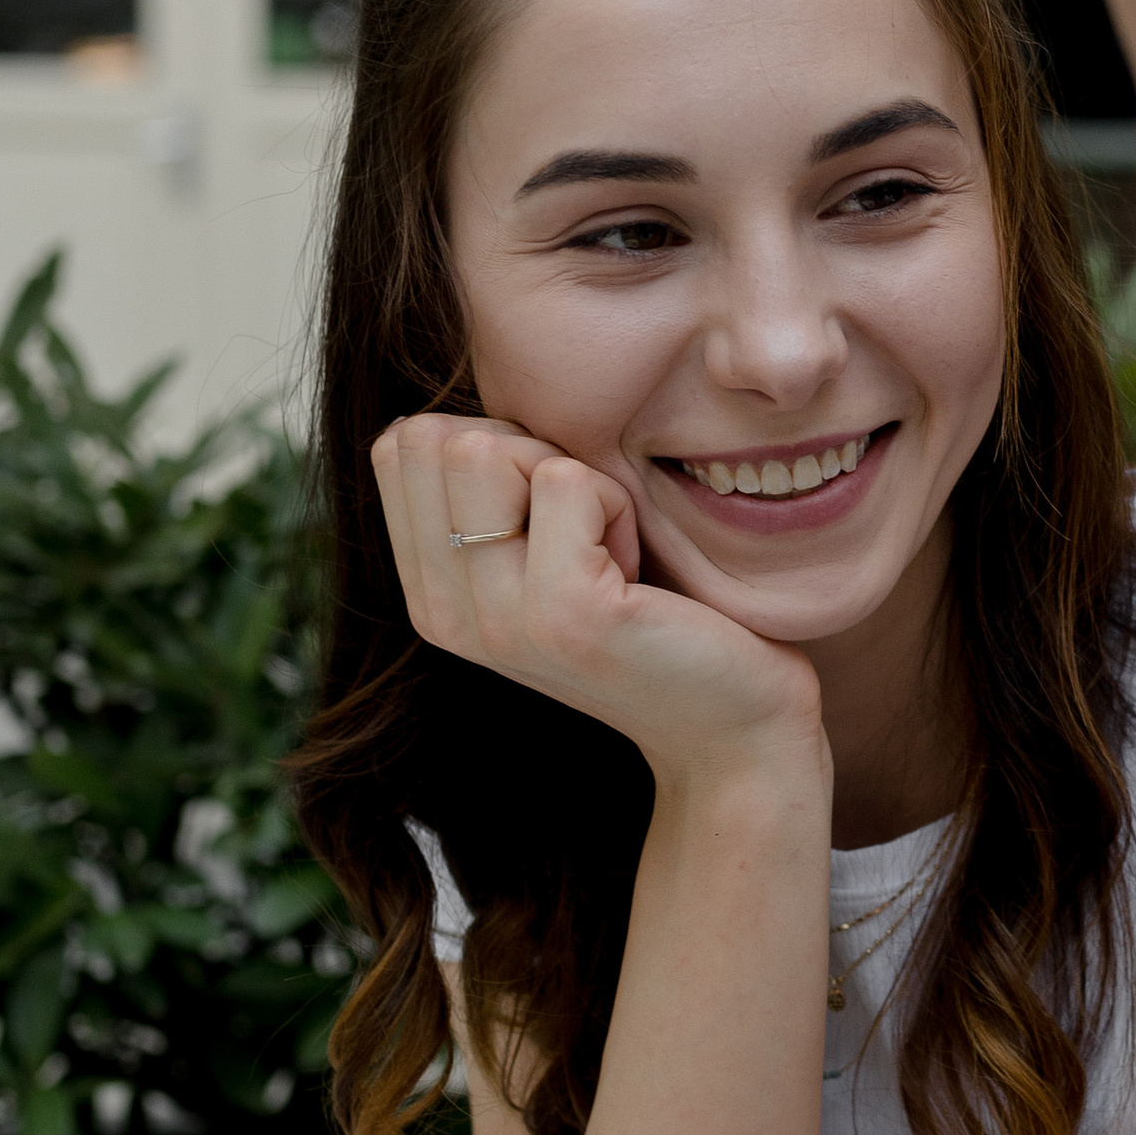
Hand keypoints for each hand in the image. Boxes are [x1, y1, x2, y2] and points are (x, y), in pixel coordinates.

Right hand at [373, 413, 821, 770]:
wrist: (731, 723)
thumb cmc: (658, 612)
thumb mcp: (549, 545)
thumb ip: (491, 488)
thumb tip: (450, 410)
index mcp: (429, 592)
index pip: (404, 442)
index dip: (495, 445)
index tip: (554, 516)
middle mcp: (442, 613)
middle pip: (440, 435)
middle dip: (532, 454)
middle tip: (590, 534)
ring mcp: (495, 619)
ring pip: (492, 446)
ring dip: (578, 478)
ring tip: (613, 553)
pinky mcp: (561, 614)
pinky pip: (566, 479)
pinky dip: (619, 505)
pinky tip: (640, 574)